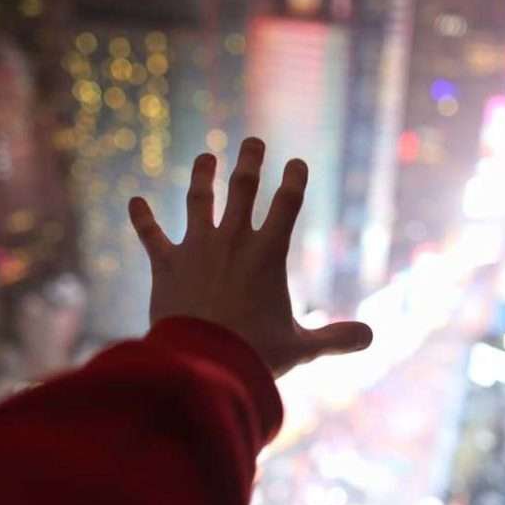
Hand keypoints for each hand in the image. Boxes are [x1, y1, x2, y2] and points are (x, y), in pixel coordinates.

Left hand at [129, 137, 371, 377]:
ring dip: (203, 174)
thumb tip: (371, 336)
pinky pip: (151, 235)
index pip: (286, 204)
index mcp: (267, 253)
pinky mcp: (166, 264)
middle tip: (253, 142)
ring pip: (198, 199)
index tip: (297, 163)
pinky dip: (142, 218)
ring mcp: (196, 248)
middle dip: (250, 161)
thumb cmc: (253, 354)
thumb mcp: (300, 348)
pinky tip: (134, 201)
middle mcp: (232, 240)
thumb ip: (334, 338)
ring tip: (205, 157)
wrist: (202, 362)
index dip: (294, 180)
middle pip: (242, 188)